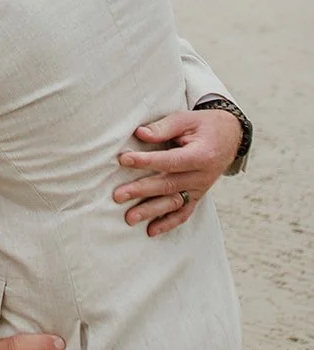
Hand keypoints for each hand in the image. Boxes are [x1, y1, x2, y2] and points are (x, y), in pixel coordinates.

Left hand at [114, 108, 241, 236]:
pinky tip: (151, 231)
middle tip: (118, 195)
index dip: (146, 161)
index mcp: (201, 155)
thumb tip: (140, 134)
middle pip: (169, 185)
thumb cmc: (204, 125)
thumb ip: (163, 127)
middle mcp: (202, 176)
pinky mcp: (197, 195)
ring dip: (151, 212)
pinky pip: (184, 213)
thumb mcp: (186, 119)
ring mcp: (200, 188)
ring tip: (130, 218)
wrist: (230, 136)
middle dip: (142, 191)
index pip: (170, 161)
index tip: (124, 160)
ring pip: (174, 203)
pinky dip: (168, 223)